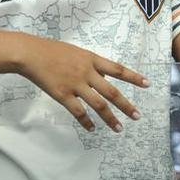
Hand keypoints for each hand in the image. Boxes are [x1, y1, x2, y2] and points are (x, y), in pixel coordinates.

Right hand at [16, 35, 149, 131]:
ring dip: (110, 118)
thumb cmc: (54, 51)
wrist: (32, 54)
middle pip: (111, 92)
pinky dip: (86, 122)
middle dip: (126, 105)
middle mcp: (87, 73)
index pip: (118, 69)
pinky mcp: (62, 95)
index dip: (133, 77)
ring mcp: (75, 85)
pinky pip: (78, 112)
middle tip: (137, 116)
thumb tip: (105, 78)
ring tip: (119, 128)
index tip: (147, 84)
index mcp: (92, 60)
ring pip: (98, 105)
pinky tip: (92, 128)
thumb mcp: (79, 52)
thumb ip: (92, 65)